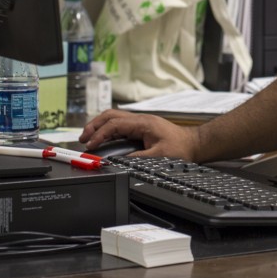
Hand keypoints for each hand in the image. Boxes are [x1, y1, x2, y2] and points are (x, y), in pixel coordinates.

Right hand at [79, 109, 200, 159]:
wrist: (194, 144)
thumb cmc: (180, 147)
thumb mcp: (159, 156)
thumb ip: (137, 158)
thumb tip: (118, 161)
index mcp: (143, 123)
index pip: (115, 124)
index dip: (100, 134)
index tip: (90, 145)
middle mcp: (140, 120)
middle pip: (111, 116)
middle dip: (94, 125)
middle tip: (83, 138)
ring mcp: (140, 123)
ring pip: (114, 119)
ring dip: (99, 127)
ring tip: (88, 138)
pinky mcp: (141, 128)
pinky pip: (119, 126)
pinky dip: (107, 131)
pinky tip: (101, 139)